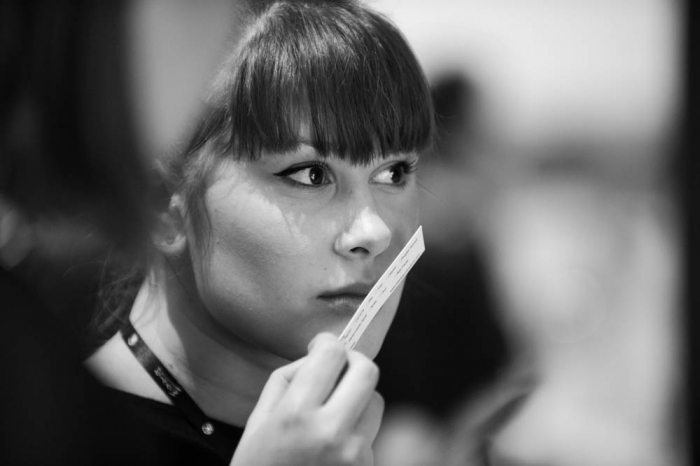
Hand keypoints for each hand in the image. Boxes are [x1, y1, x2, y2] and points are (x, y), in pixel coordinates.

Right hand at [230, 333, 383, 465]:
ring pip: (376, 401)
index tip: (321, 347)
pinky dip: (358, 431)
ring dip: (358, 399)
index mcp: (296, 415)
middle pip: (368, 371)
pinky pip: (373, 433)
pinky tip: (335, 446)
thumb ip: (289, 379)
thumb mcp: (258, 420)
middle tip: (337, 369)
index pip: (333, 354)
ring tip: (333, 415)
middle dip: (352, 363)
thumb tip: (319, 354)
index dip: (327, 343)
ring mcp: (354, 455)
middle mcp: (331, 432)